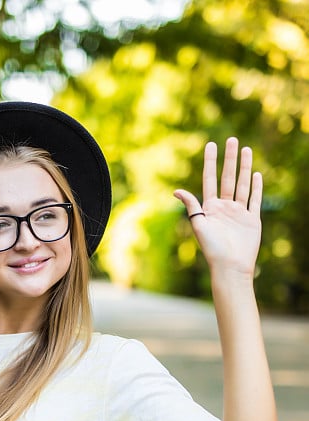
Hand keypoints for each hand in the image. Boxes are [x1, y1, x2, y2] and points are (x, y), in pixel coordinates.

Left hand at [174, 137, 262, 280]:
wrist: (230, 266)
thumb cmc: (212, 249)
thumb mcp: (199, 225)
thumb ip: (192, 206)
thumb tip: (176, 190)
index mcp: (210, 208)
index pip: (210, 179)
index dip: (210, 162)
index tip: (211, 145)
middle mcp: (224, 208)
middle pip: (228, 178)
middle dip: (230, 159)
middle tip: (233, 140)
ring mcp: (239, 213)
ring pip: (242, 185)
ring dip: (244, 167)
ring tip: (246, 150)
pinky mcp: (252, 219)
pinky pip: (255, 199)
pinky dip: (256, 187)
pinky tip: (256, 174)